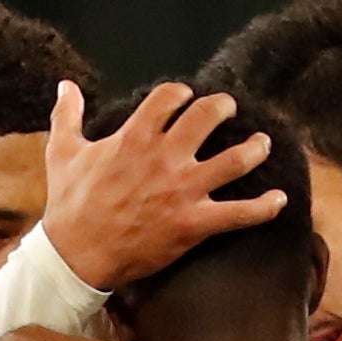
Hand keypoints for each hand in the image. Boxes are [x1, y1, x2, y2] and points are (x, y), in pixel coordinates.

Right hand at [39, 79, 286, 290]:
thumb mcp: (62, 152)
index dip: (182, 93)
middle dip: (223, 108)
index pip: (170, 97)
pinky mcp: (193, 224)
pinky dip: (264, 208)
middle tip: (229, 110)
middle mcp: (165, 157)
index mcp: (136, 136)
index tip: (186, 98)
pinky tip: (279, 200)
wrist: (76, 255)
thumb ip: (67, 114)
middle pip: (208, 117)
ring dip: (254, 149)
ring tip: (263, 144)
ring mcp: (183, 191)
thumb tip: (65, 85)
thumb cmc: (68, 204)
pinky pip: (239, 214)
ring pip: (234, 161)